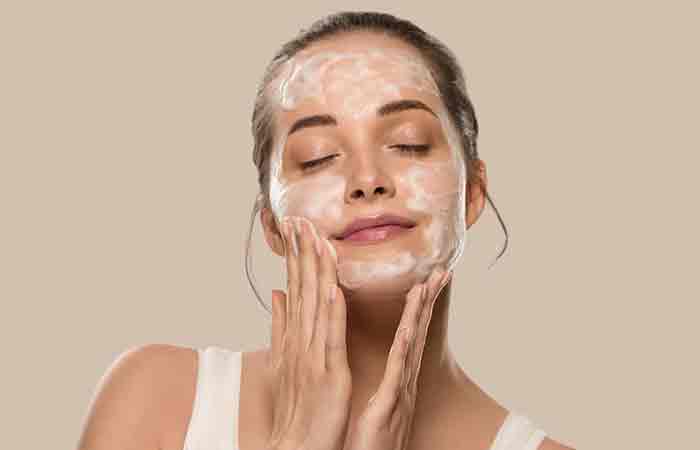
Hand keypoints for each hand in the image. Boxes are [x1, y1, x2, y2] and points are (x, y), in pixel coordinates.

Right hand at [266, 216, 351, 449]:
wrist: (297, 447)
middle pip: (302, 290)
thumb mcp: (283, 362)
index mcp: (294, 337)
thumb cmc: (295, 408)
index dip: (295, 256)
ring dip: (317, 271)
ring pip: (316, 305)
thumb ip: (280, 326)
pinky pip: (332, 338)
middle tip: (300, 219)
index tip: (295, 226)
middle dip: (301, 253)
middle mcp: (301, 341)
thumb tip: (278, 293)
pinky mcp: (329, 373)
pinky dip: (332, 311)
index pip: (295, 288)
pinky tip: (335, 287)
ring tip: (316, 239)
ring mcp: (313, 356)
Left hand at [344, 267, 451, 449]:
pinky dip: (403, 346)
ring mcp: (400, 393)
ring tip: (426, 286)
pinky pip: (397, 371)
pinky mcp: (389, 405)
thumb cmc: (366, 444)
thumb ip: (385, 384)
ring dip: (419, 315)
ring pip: (410, 346)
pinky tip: (408, 327)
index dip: (419, 307)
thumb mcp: (378, 406)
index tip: (426, 279)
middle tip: (439, 271)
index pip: (409, 335)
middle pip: (417, 334)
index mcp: (397, 380)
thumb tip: (388, 362)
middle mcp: (404, 383)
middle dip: (428, 302)